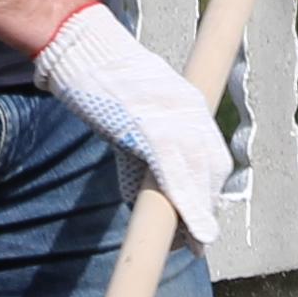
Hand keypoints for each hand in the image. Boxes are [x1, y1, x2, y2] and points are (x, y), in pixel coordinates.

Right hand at [32, 7, 235, 244]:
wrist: (86, 52)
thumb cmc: (105, 80)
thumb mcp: (136, 109)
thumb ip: (147, 137)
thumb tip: (145, 174)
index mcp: (190, 104)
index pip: (211, 156)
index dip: (208, 191)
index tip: (204, 220)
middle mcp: (191, 112)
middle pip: (211, 169)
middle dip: (205, 207)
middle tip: (196, 240)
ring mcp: (175, 121)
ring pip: (199, 177)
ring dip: (199, 215)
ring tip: (194, 245)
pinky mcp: (152, 131)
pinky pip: (177, 177)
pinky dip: (189, 207)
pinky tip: (196, 233)